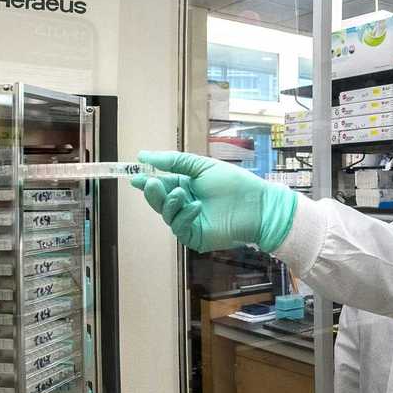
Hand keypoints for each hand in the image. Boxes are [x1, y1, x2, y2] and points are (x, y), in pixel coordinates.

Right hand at [130, 151, 297, 252]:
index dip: (147, 180)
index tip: (134, 175)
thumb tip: (144, 156)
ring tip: (181, 193)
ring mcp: (190, 221)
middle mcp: (185, 204)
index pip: (161, 183)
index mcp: (186, 186)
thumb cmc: (235, 183)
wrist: (258, 204)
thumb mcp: (202, 166)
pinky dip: (184, 216)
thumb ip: (174, 162)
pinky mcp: (195, 236)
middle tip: (151, 183)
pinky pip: (179, 227)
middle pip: (159, 200)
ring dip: (169, 203)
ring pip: (166, 214)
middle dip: (153, 192)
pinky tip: (196, 206)